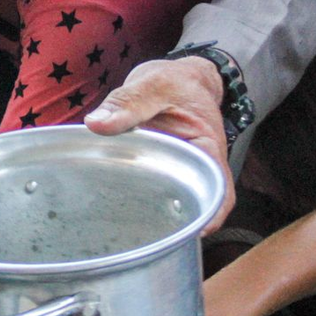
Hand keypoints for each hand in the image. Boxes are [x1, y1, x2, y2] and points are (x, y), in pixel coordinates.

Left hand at [84, 56, 233, 231]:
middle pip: (194, 203)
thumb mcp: (152, 85)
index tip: (195, 231)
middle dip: (176, 223)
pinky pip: (153, 190)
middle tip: (146, 237)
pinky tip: (114, 207)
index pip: (218, 189)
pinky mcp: (159, 172)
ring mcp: (177, 171)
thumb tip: (97, 123)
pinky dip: (137, 199)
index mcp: (207, 147)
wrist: (175, 78)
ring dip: (154, 215)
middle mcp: (196, 165)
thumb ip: (126, 103)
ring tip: (127, 231)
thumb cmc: (174, 81)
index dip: (211, 215)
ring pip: (171, 201)